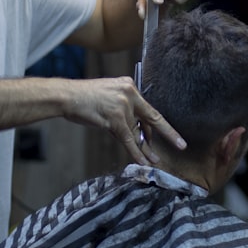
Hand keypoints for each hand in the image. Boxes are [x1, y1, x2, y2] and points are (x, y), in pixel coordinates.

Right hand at [61, 76, 186, 164]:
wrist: (67, 96)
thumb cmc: (85, 99)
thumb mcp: (109, 97)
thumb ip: (125, 111)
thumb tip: (137, 133)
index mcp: (129, 85)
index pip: (148, 109)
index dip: (162, 125)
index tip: (175, 134)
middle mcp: (129, 93)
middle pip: (151, 119)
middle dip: (167, 134)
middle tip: (180, 146)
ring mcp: (123, 106)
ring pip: (136, 133)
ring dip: (144, 149)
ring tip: (153, 161)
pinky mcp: (115, 119)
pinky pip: (128, 140)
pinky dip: (136, 153)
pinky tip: (143, 162)